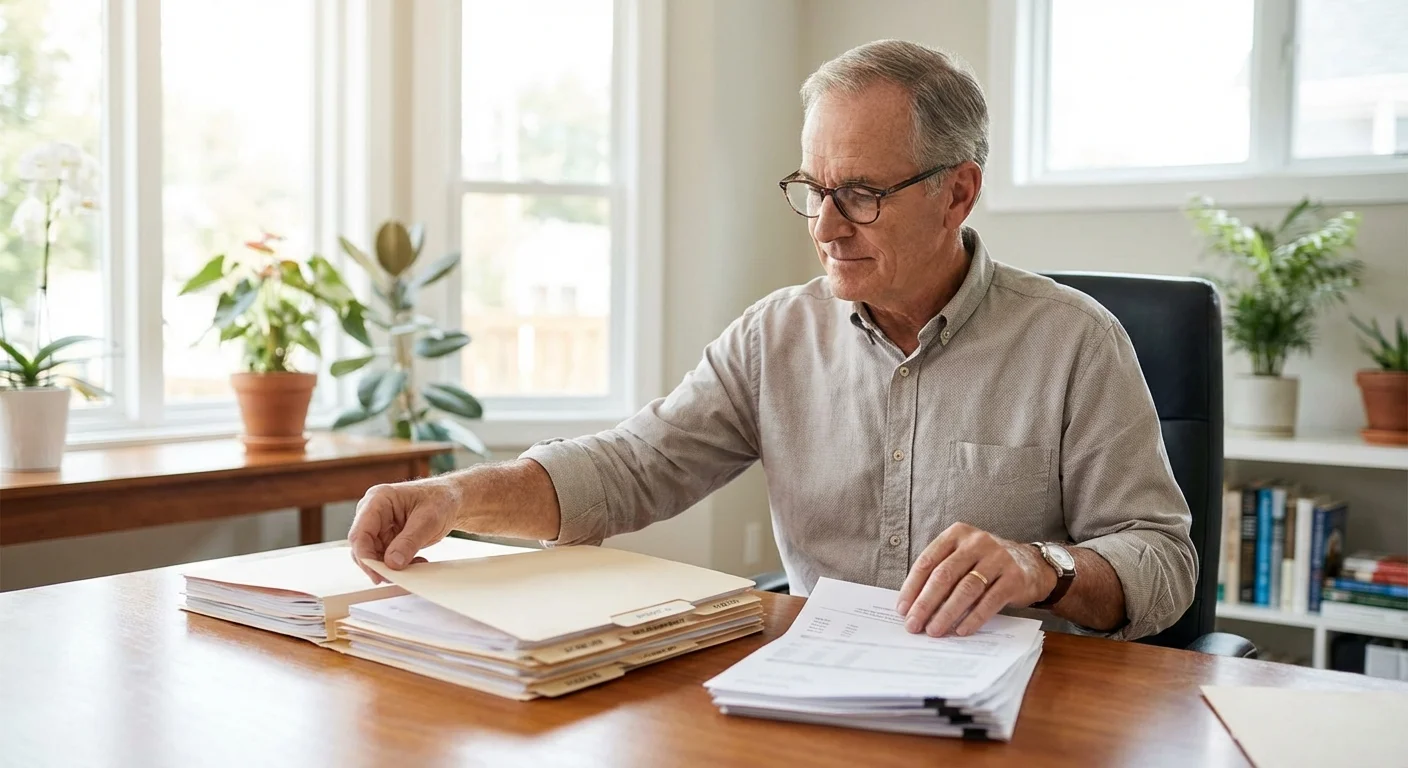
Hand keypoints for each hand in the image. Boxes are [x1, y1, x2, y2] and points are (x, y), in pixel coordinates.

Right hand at [348, 480, 462, 582]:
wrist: (451, 501)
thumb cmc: (440, 500)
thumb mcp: (428, 520)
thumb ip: (409, 541)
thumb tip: (392, 563)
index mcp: (378, 499)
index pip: (360, 533)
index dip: (365, 556)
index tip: (377, 574)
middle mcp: (373, 512)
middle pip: (363, 546)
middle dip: (379, 564)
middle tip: (399, 576)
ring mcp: (379, 525)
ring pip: (373, 555)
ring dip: (391, 565)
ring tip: (416, 564)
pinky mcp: (386, 537)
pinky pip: (385, 557)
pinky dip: (399, 564)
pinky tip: (416, 561)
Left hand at [895, 523, 1055, 636]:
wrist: (1031, 564)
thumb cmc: (985, 565)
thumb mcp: (963, 558)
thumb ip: (941, 573)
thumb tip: (913, 606)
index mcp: (957, 534)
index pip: (928, 560)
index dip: (912, 586)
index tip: (902, 609)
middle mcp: (977, 542)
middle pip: (944, 575)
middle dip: (926, 603)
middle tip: (913, 624)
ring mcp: (997, 558)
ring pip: (966, 588)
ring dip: (947, 613)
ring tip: (934, 630)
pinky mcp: (1014, 578)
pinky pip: (990, 601)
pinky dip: (974, 617)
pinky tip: (961, 630)